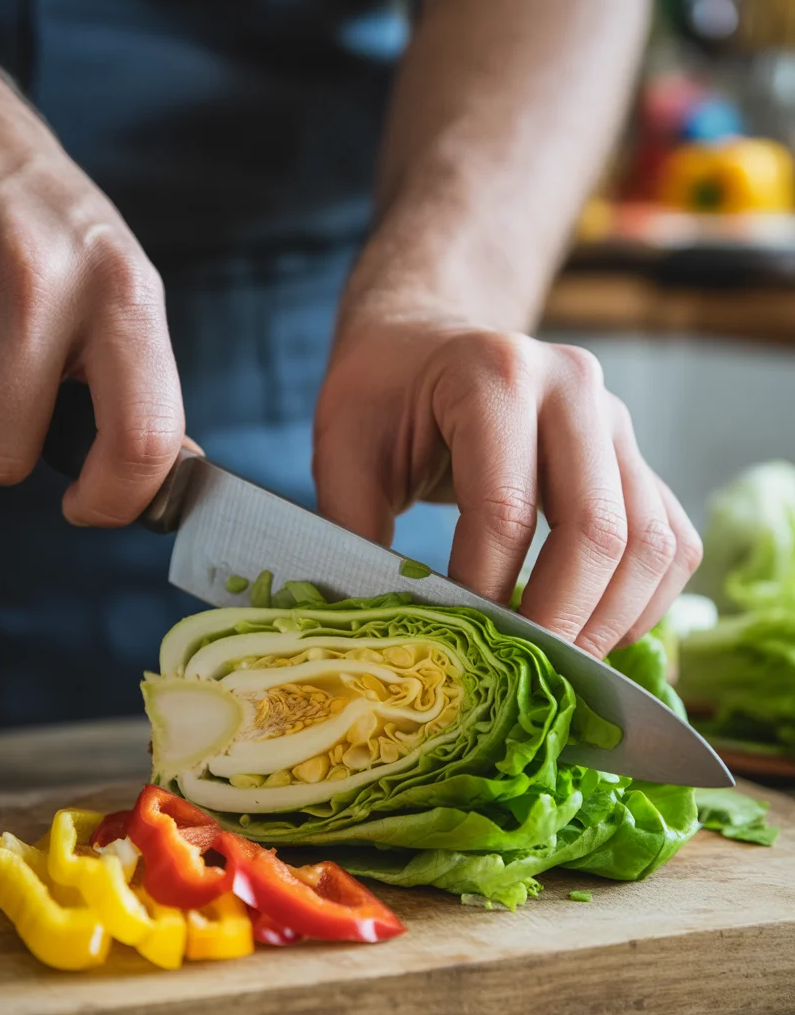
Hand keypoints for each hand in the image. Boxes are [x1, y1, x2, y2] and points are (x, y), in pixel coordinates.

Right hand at [0, 32, 183, 524]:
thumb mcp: (121, 291)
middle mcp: (42, 280)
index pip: (141, 438)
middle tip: (8, 387)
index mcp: (124, 293)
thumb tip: (168, 480)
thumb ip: (142, 385)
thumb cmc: (54, 231)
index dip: (114, 500)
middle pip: (2, 457)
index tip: (89, 507)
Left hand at [314, 314, 701, 655]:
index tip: (459, 647)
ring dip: (610, 620)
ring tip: (559, 663)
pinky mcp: (637, 457)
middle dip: (559, 620)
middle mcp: (573, 388)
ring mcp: (617, 422)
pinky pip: (672, 542)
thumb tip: (377, 628)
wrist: (427, 341)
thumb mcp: (341, 445)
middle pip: (598, 530)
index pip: (505, 509)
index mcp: (495, 374)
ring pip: (651, 542)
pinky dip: (643, 601)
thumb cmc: (383, 393)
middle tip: (521, 673)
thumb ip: (352, 528)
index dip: (484, 592)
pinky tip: (594, 630)